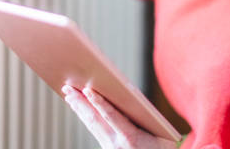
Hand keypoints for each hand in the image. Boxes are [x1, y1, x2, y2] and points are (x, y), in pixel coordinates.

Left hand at [62, 84, 177, 148]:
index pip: (111, 117)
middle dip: (80, 102)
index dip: (99, 102)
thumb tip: (125, 92)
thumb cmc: (161, 146)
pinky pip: (94, 129)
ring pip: (91, 124)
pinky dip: (85, 115)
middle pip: (94, 120)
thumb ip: (141, 113)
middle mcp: (116, 144)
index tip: (88, 90)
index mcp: (130, 138)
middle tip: (68, 87)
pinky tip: (79, 107)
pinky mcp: (107, 147)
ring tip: (69, 94)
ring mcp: (110, 147)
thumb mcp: (157, 130)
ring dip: (79, 108)